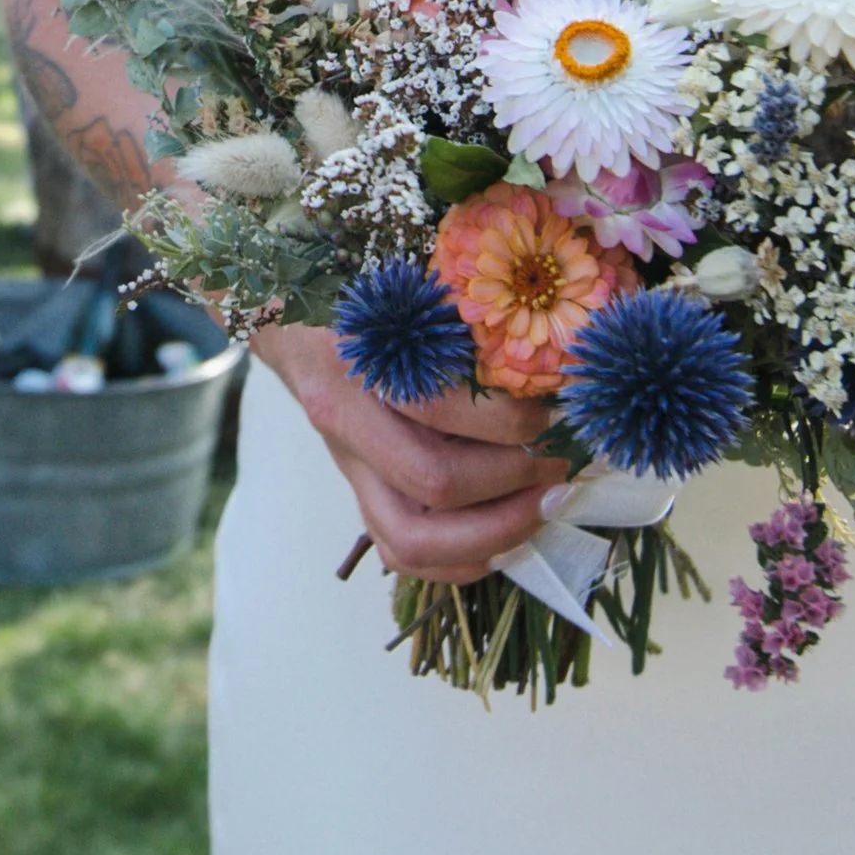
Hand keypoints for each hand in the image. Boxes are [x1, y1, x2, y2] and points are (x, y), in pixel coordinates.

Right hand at [256, 321, 554, 580]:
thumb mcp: (406, 292)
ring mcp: (349, 468)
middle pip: (433, 482)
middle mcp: (345, 423)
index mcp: (357, 360)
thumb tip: (550, 356)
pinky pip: (402, 554)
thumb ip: (462, 316)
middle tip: (561, 462)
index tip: (557, 409)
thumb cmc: (361, 299)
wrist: (293, 325)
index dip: (511, 419)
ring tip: (543, 506)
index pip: (441, 408)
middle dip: (514, 480)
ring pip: (413, 540)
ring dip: (493, 533)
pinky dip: (460, 562)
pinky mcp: (358, 495)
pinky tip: (506, 539)